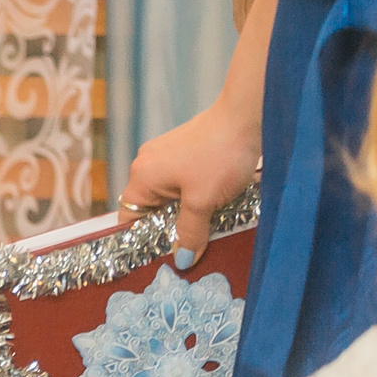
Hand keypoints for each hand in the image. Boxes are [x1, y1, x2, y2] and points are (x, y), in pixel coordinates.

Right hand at [120, 101, 260, 266]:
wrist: (247, 115)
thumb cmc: (220, 157)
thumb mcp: (203, 203)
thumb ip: (190, 233)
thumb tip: (182, 260)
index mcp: (142, 176)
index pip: (129, 217)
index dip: (143, 238)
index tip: (162, 255)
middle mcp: (147, 163)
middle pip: (151, 207)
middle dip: (171, 225)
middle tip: (192, 244)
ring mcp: (166, 153)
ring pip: (170, 194)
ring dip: (187, 210)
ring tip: (209, 221)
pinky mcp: (185, 147)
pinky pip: (183, 180)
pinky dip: (195, 193)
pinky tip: (216, 199)